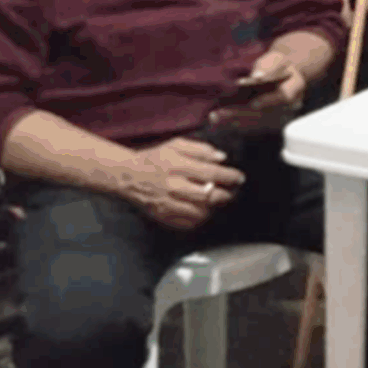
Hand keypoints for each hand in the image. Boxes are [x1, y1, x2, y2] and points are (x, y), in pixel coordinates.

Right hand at [125, 137, 245, 230]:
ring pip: (200, 212)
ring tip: (216, 200)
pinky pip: (188, 222)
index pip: (211, 173)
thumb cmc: (155, 159)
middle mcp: (173, 186)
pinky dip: (199, 218)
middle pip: (208, 195)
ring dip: (213, 207)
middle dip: (225, 194)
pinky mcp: (163, 215)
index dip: (230, 176)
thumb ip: (201, 149)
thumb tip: (222, 157)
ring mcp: (167, 203)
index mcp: (177, 166)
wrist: (128, 176)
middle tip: (231, 191)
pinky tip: (202, 209)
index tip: (239, 178)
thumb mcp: (176, 145)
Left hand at [207, 49, 308, 132]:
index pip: (284, 96)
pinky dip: (234, 122)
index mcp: (295, 87)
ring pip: (256, 121)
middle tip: (221, 113)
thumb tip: (257, 76)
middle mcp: (289, 106)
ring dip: (234, 120)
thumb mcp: (274, 59)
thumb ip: (267, 66)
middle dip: (242, 113)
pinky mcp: (268, 122)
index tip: (254, 103)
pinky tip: (219, 120)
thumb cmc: (277, 64)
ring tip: (214, 117)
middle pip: (266, 113)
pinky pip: (251, 125)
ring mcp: (279, 116)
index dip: (269, 101)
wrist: (282, 74)